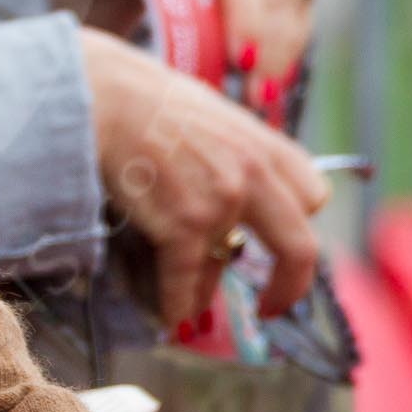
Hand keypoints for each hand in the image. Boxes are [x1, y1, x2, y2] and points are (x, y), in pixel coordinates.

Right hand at [81, 29, 329, 323]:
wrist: (99, 96)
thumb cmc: (145, 98)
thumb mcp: (212, 113)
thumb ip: (238, 151)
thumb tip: (239, 188)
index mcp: (265, 145)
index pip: (312, 198)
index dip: (295, 220)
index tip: (278, 240)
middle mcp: (253, 175)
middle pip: (299, 249)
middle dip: (288, 285)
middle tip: (272, 304)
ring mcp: (220, 203)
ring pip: (224, 265)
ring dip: (207, 285)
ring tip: (192, 296)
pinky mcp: (182, 226)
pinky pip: (187, 281)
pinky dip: (177, 304)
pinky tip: (172, 315)